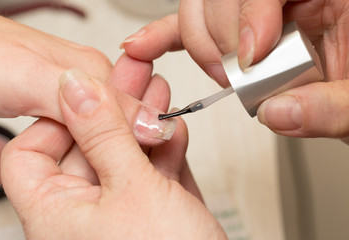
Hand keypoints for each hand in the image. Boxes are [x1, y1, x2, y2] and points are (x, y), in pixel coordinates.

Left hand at [1, 69, 226, 239]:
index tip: (87, 95)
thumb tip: (75, 87)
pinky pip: (151, 169)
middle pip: (87, 146)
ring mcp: (121, 208)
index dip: (57, 119)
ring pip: (124, 153)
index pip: (31, 152)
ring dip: (143, 122)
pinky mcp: (152, 208)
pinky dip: (164, 146)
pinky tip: (174, 127)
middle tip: (134, 76)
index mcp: (57, 213)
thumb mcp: (132, 190)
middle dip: (115, 109)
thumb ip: (103, 136)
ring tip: (159, 93)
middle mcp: (84, 211)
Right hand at [122, 1, 348, 139]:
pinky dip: (170, 37)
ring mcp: (262, 12)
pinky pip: (197, 27)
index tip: (252, 57)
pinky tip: (147, 45)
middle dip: (222, 36)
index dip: (250, 12)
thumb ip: (330, 108)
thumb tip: (277, 111)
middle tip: (237, 74)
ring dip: (201, 45)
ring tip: (222, 75)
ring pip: (203, 8)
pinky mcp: (243, 33)